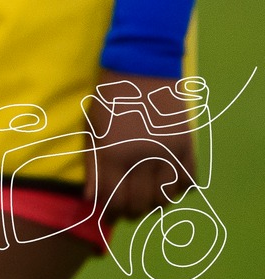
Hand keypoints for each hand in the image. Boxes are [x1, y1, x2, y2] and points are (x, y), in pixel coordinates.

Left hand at [85, 70, 201, 220]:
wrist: (142, 66)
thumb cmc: (109, 96)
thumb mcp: (91, 127)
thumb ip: (92, 165)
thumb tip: (91, 198)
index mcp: (113, 153)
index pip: (113, 199)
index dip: (109, 211)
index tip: (108, 212)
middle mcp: (142, 158)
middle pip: (138, 203)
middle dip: (130, 211)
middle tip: (126, 208)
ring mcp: (168, 153)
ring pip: (164, 198)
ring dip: (154, 203)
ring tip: (146, 198)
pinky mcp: (186, 146)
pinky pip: (188, 182)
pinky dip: (178, 190)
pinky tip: (167, 184)